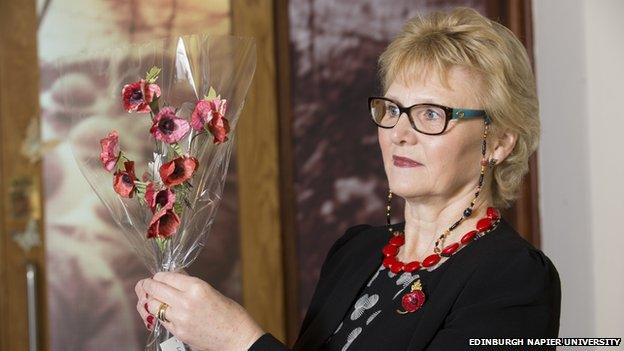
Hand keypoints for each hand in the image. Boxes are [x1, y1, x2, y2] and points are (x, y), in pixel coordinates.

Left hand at [135, 272, 264, 350]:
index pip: (166, 277)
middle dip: (149, 285)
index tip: (158, 276)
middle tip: (147, 284)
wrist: (237, 337)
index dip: (159, 275)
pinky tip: (163, 311)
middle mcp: (185, 301)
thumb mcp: (210, 291)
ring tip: (154, 298)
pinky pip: (160, 319)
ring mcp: (180, 319)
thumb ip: (190, 284)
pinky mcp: (178, 332)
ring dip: (151, 300)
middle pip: (155, 289)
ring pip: (152, 305)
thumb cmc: (230, 313)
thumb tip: (174, 274)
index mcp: (196, 287)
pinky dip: (159, 314)